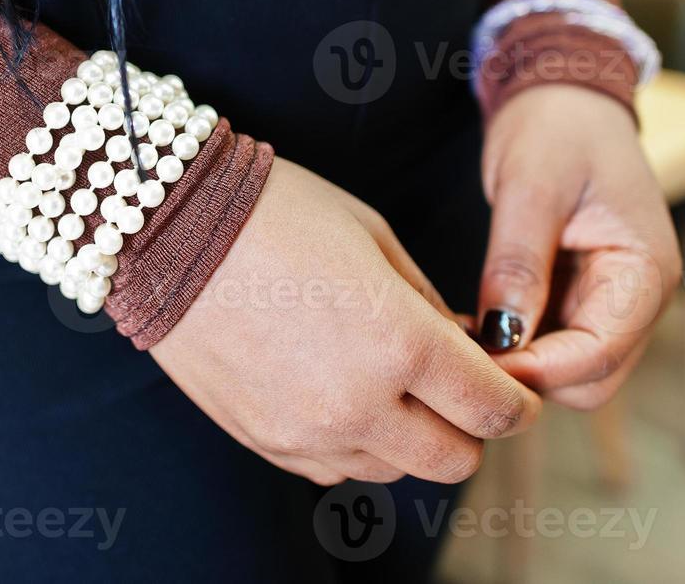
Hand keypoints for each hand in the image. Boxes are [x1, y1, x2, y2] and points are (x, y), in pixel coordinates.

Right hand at [149, 157, 541, 485]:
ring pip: (394, 471)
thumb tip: (465, 349)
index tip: (512, 385)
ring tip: (387, 382)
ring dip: (409, 437)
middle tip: (455, 386)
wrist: (167, 228)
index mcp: (399, 343)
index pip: (493, 410)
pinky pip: (332, 468)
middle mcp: (357, 403)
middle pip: (454, 459)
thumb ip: (429, 305)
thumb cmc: (277, 213)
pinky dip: (353, 444)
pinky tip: (338, 393)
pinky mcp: (263, 440)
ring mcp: (305, 431)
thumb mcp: (374, 237)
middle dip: (470, 426)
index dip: (517, 401)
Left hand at [476, 85, 680, 409]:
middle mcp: (638, 297)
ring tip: (462, 336)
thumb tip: (503, 336)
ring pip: (570, 370)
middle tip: (461, 353)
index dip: (538, 369)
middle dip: (530, 376)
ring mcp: (612, 300)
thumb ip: (518, 262)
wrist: (565, 96)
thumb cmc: (557, 127)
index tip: (476, 361)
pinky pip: (554, 342)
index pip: (598, 355)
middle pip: (589, 379)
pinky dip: (518, 344)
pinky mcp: (582, 295)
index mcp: (645, 272)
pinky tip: (475, 324)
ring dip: (521, 364)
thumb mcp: (532, 187)